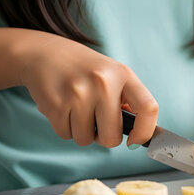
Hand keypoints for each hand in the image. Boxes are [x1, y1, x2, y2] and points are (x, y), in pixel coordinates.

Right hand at [19, 33, 157, 147]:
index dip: (145, 132)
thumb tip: (139, 132)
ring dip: (82, 131)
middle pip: (112, 137)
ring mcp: (78, 94)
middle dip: (105, 138)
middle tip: (98, 123)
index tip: (135, 141)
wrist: (45, 53)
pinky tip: (64, 107)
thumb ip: (128, 100)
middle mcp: (103, 83)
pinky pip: (66, 135)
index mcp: (123, 74)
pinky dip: (65, 128)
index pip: (148, 108)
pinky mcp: (55, 104)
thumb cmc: (85, 70)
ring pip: (86, 139)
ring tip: (77, 109)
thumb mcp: (113, 75)